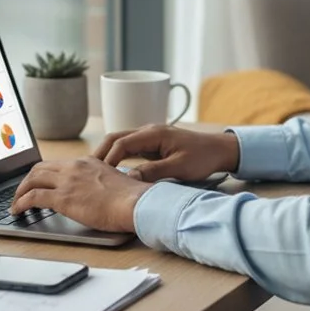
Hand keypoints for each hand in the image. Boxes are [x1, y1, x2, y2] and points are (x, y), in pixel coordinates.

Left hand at [9, 158, 149, 233]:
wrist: (136, 203)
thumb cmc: (132, 199)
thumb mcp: (113, 182)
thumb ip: (99, 183)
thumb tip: (95, 193)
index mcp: (87, 162)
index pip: (57, 164)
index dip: (43, 174)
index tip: (38, 182)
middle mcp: (74, 167)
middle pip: (40, 169)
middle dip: (27, 181)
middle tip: (22, 192)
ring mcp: (67, 181)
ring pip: (32, 180)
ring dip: (20, 192)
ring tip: (16, 203)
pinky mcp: (63, 198)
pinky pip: (33, 197)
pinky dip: (21, 203)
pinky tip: (18, 211)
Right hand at [92, 124, 240, 181]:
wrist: (220, 150)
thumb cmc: (203, 158)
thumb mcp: (179, 168)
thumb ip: (153, 172)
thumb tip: (129, 179)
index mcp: (154, 133)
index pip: (121, 142)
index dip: (108, 158)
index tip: (100, 175)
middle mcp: (149, 131)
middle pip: (115, 137)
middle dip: (101, 153)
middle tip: (89, 171)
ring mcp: (150, 136)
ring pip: (121, 142)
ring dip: (108, 154)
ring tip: (96, 172)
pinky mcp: (153, 144)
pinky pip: (130, 148)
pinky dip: (118, 157)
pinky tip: (114, 171)